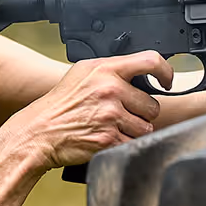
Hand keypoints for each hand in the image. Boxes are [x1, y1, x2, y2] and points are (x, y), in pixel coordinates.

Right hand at [13, 52, 175, 170]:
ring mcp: (110, 116)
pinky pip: (133, 143)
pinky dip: (124, 144)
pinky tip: (108, 138)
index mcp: (106, 70)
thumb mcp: (83, 73)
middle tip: (123, 114)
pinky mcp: (108, 139)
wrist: (38, 132)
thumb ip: (112, 70)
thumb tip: (142, 70)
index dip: (166, 72)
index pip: (150, 61)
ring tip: (113, 127)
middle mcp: (110, 90)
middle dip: (142, 113)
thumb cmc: (61, 104)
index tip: (167, 81)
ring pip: (146, 127)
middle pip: (152, 104)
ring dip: (134, 131)